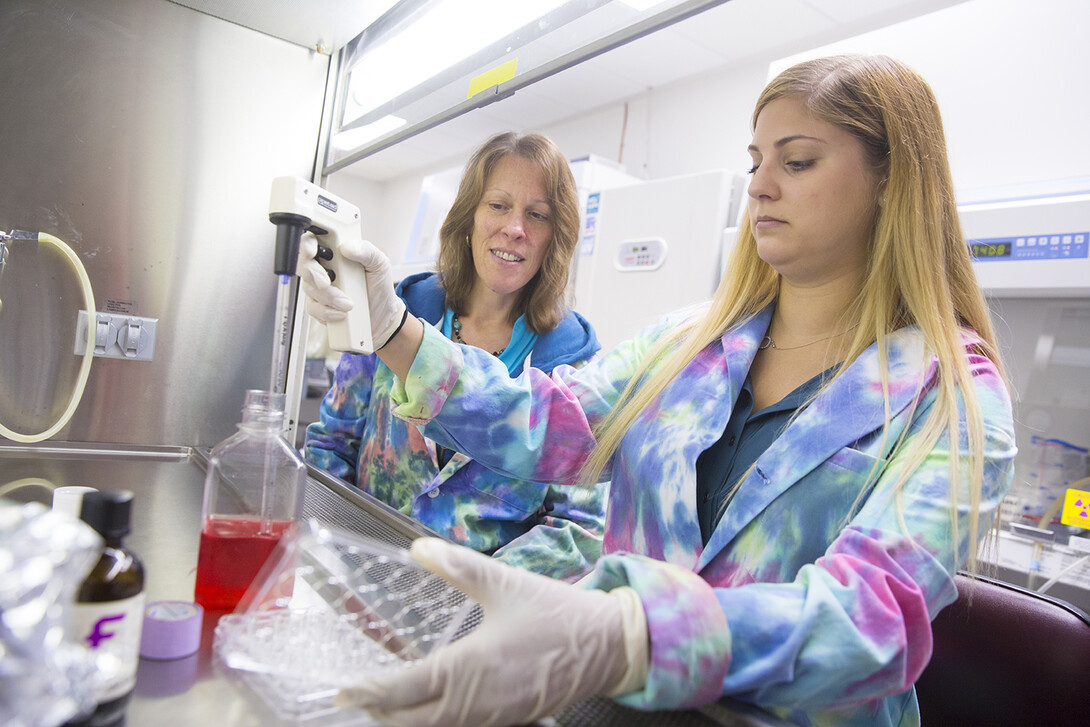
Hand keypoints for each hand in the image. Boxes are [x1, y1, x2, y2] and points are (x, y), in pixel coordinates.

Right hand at [297, 234, 406, 347]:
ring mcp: (318, 287)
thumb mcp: (379, 263)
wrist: (382, 313)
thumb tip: (348, 246)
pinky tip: (342, 313)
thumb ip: (366, 251)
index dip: (307, 245)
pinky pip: (313, 308)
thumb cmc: (377, 285)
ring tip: (349, 303)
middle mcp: (323, 267)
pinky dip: (327, 312)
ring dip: (329, 297)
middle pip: (303, 264)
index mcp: (335, 251)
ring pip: (310, 288)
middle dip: (314, 274)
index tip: (312, 251)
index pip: (311, 241)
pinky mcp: (317, 306)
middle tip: (327, 283)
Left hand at [336, 538, 648, 726]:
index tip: (343, 692)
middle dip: (382, 712)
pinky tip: (432, 704)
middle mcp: (476, 702)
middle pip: (413, 721)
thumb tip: (418, 547)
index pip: (404, 690)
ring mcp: (494, 718)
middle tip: (359, 698)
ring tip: (386, 703)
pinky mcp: (509, 721)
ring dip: (408, 719)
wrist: (608, 644)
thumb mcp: (505, 583)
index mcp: (469, 668)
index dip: (370, 692)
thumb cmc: (556, 613)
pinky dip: (438, 720)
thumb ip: (458, 566)